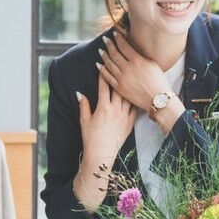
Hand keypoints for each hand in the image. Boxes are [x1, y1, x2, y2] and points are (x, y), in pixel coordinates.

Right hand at [73, 73, 136, 209]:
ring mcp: (124, 116)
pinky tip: (139, 92)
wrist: (101, 154)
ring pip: (129, 95)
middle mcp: (115, 109)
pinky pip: (135, 107)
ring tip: (131, 75)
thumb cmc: (90, 138)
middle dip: (118, 74)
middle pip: (118, 87)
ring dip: (129, 85)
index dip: (103, 73)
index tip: (103, 63)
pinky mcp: (130, 123)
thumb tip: (79, 93)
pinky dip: (136, 99)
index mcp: (103, 107)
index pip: (104, 86)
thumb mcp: (84, 120)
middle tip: (119, 64)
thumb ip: (83, 105)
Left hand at [96, 32, 171, 111]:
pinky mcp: (119, 87)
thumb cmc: (158, 81)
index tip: (114, 34)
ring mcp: (122, 78)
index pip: (124, 46)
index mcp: (137, 60)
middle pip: (114, 53)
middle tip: (104, 40)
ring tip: (100, 50)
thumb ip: (141, 57)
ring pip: (109, 64)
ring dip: (104, 56)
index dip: (118, 39)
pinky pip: (107, 77)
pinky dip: (102, 70)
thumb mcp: (152, 64)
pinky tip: (98, 65)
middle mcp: (128, 68)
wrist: (157, 99)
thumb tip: (132, 51)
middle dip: (109, 45)